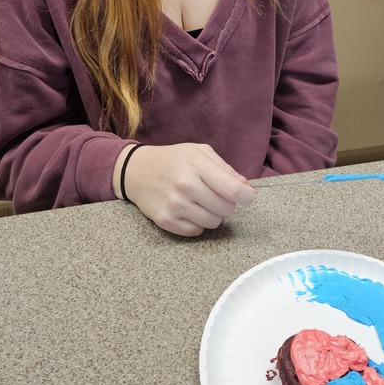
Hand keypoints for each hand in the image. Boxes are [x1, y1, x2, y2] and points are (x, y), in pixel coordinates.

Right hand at [113, 143, 255, 236]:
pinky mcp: (166, 221)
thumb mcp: (199, 152)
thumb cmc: (172, 160)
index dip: (246, 196)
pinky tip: (188, 210)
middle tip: (216, 195)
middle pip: (226, 209)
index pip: (232, 190)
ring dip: (213, 214)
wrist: (136, 171)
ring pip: (213, 223)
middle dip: (227, 204)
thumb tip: (244, 186)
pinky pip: (197, 231)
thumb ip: (224, 168)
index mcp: (196, 165)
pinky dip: (197, 223)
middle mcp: (185, 186)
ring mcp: (174, 205)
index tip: (247, 196)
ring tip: (200, 201)